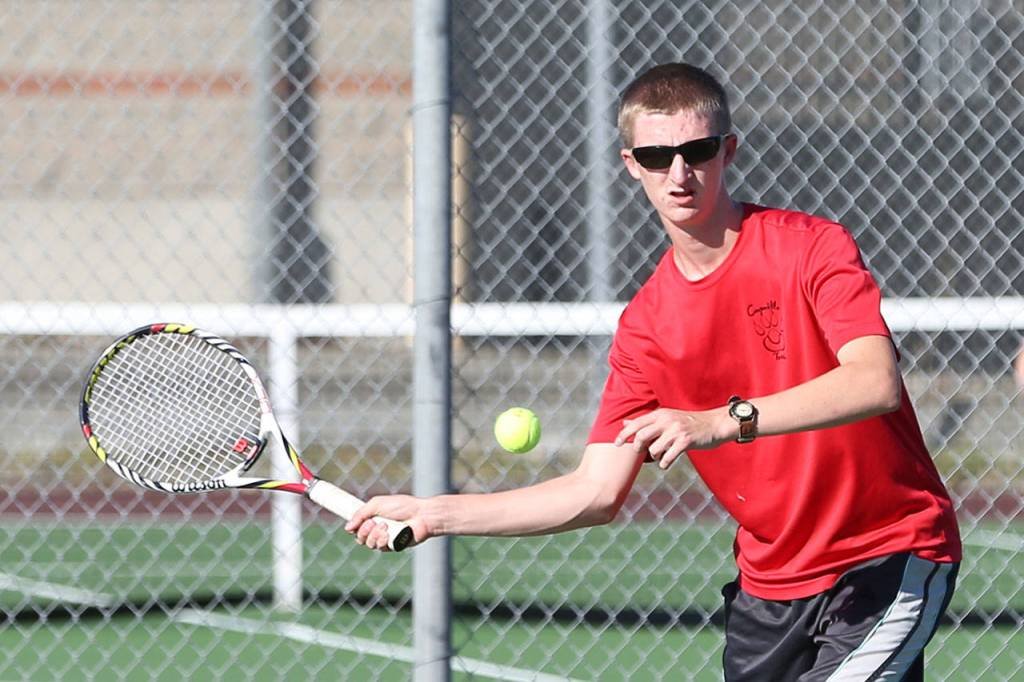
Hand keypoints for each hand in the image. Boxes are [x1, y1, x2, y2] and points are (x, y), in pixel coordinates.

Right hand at [345, 494, 430, 550]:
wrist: (421, 515)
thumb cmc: (402, 506)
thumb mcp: (377, 504)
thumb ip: (361, 514)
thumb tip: (347, 528)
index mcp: (374, 517)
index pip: (357, 526)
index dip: (353, 527)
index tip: (352, 525)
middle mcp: (378, 528)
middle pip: (360, 538)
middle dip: (364, 531)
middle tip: (374, 522)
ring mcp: (385, 538)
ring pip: (369, 544)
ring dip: (375, 535)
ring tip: (386, 526)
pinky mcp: (393, 547)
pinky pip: (380, 548)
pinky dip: (382, 541)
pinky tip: (389, 534)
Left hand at [614, 407, 729, 468]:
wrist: (714, 424)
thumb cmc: (688, 423)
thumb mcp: (666, 418)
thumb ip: (646, 422)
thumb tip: (624, 423)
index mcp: (660, 414)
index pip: (636, 423)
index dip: (624, 434)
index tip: (616, 444)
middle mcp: (666, 420)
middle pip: (642, 436)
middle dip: (638, 448)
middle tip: (642, 453)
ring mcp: (676, 430)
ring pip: (654, 449)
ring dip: (654, 457)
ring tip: (660, 456)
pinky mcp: (686, 441)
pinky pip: (667, 457)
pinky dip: (664, 463)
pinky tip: (666, 462)